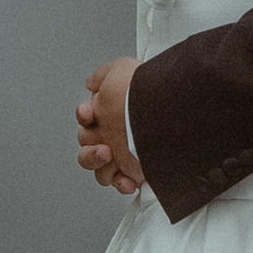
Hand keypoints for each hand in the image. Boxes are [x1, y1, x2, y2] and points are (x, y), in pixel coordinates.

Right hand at [75, 56, 142, 194]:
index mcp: (111, 112)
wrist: (168, 109)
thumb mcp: (121, 70)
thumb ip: (102, 76)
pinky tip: (127, 179)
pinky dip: (120, 182)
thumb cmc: (147, 90)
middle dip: (90, 147)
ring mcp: (124, 153)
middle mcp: (116, 133)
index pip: (86, 117)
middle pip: (87, 145)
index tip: (89, 112)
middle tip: (104, 145)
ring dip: (97, 163)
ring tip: (110, 156)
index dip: (84, 115)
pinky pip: (119, 182)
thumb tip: (91, 84)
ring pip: (98, 167)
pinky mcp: (136, 171)